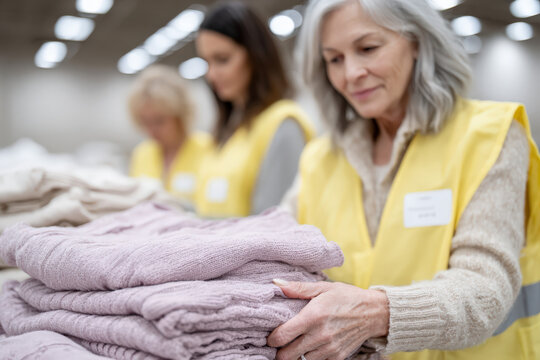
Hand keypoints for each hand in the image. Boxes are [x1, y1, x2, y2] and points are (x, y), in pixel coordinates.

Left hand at [267, 280, 388, 359]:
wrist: (374, 312)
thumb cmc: (347, 297)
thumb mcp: (323, 288)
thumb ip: (298, 288)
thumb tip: (276, 284)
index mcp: (313, 316)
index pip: (282, 336)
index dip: (271, 339)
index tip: (272, 336)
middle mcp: (319, 335)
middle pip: (287, 355)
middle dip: (280, 352)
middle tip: (281, 344)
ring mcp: (329, 349)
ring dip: (296, 355)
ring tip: (297, 344)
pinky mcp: (337, 357)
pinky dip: (311, 358)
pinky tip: (312, 347)